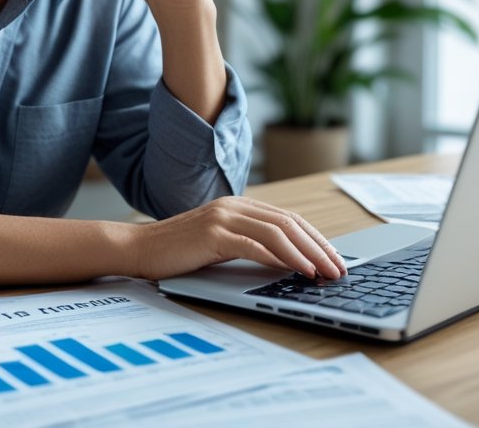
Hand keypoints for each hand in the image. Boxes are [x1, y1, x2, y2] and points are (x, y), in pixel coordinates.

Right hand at [130, 196, 348, 280]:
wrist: (139, 249)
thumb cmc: (178, 251)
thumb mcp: (219, 243)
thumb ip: (248, 243)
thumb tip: (287, 262)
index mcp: (238, 205)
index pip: (288, 219)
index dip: (315, 238)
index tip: (334, 258)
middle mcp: (234, 205)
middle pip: (289, 223)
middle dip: (319, 247)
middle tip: (339, 269)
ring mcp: (223, 217)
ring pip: (277, 231)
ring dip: (307, 254)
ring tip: (324, 272)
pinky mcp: (213, 234)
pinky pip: (255, 245)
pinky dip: (281, 258)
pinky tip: (297, 270)